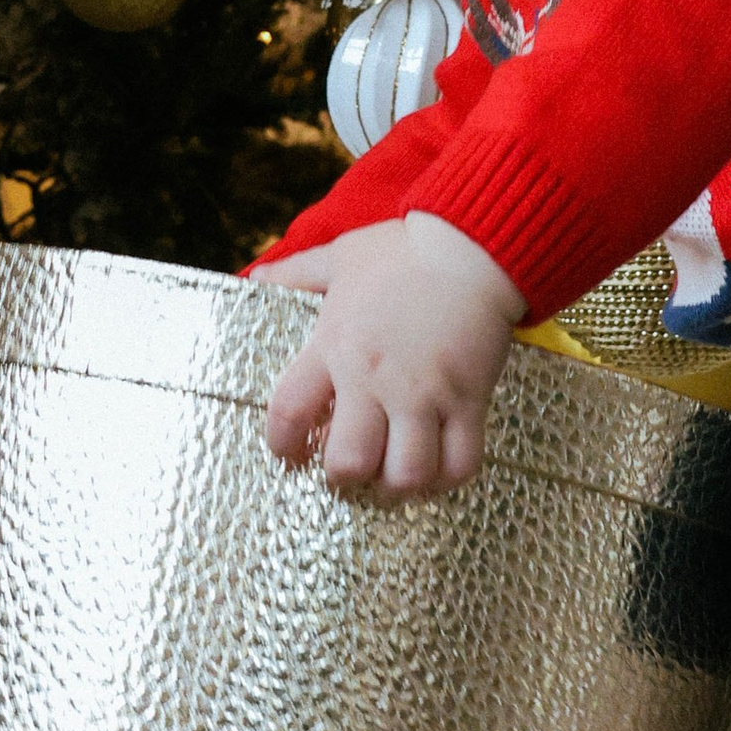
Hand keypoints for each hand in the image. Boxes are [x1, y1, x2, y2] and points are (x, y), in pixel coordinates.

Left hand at [258, 213, 526, 498]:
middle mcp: (375, 378)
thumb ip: (295, 273)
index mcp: (335, 345)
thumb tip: (255, 277)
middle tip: (352, 469)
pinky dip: (446, 478)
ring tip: (394, 472)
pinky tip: (436, 465)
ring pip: (406, 474)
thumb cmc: (405, 250)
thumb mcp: (341, 256)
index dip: (283, 446)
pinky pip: (459, 463)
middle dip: (345, 478)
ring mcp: (425, 393)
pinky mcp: (469, 400)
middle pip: (349, 463)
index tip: (292, 455)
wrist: (475, 245)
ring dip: (397, 485)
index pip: (288, 412)